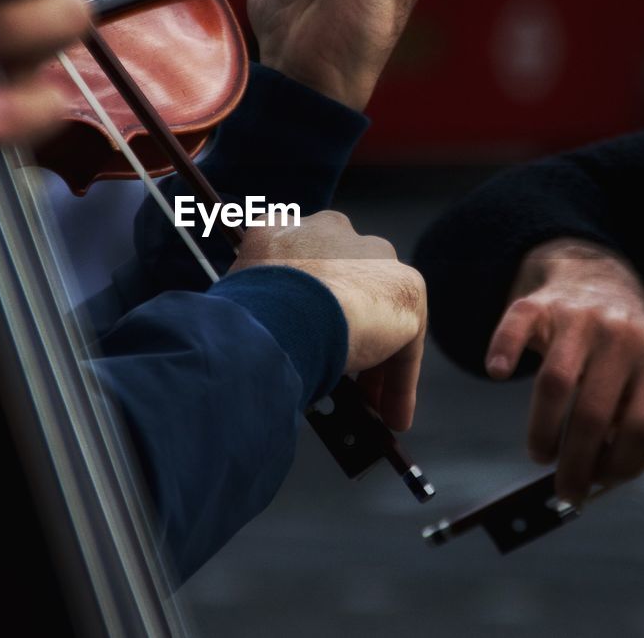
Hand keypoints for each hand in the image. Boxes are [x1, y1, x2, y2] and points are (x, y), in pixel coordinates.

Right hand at [230, 211, 426, 430]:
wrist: (282, 311)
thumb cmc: (246, 312)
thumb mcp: (237, 298)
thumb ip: (256, 303)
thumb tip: (245, 344)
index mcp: (284, 227)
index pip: (299, 261)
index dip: (304, 304)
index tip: (304, 336)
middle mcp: (331, 230)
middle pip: (345, 282)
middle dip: (344, 324)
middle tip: (337, 371)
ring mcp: (372, 256)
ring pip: (378, 311)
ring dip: (374, 357)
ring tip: (366, 403)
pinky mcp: (405, 290)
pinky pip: (405, 343)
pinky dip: (399, 382)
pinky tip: (392, 416)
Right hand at [488, 239, 643, 505]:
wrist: (597, 277)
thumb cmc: (621, 348)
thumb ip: (633, 419)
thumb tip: (602, 476)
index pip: (643, 425)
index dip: (622, 463)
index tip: (601, 482)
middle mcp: (622, 335)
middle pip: (595, 412)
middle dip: (577, 463)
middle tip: (566, 489)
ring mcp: (579, 317)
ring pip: (556, 382)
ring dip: (544, 430)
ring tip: (540, 454)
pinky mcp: (539, 305)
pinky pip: (516, 328)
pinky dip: (503, 350)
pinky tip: (497, 373)